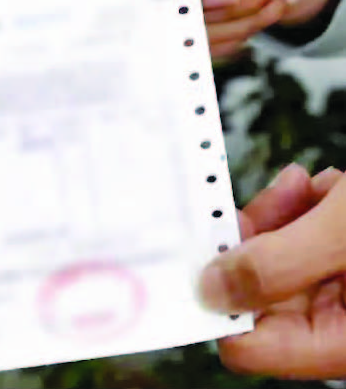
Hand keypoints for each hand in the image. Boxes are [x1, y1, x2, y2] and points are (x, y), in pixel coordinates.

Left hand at [199, 164, 345, 377]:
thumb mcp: (344, 236)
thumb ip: (277, 265)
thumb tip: (210, 290)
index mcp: (341, 343)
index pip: (249, 346)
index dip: (217, 301)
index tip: (201, 251)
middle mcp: (339, 324)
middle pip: (258, 293)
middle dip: (255, 241)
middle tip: (251, 205)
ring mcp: (344, 292)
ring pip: (280, 259)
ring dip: (284, 216)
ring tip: (308, 188)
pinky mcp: (345, 262)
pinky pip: (309, 241)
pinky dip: (310, 209)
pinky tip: (324, 188)